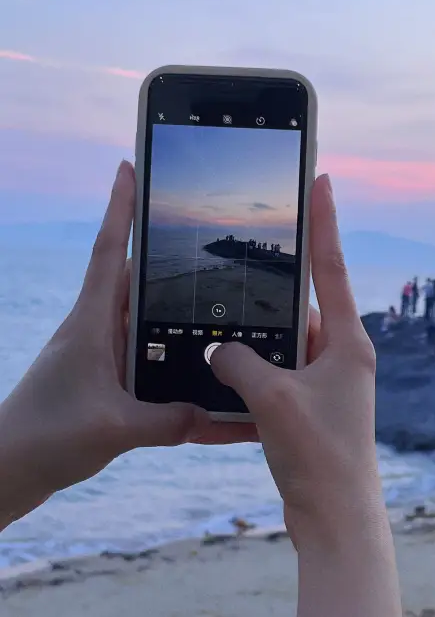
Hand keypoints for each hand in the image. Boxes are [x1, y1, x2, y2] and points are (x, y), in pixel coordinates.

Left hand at [0, 161, 254, 526]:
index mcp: (91, 322)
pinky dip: (163, 349)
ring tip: (209, 296)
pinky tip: (190, 364)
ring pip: (139, 315)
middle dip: (160, 252)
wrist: (6, 471)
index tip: (128, 167)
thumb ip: (168, 420)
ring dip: (166, 304)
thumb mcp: (116, 430)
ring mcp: (96, 353)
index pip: (107, 250)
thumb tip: (211, 412)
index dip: (119, 207)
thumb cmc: (46, 438)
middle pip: (131, 277)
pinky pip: (139, 353)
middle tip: (200, 234)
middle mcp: (94, 329)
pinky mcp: (100, 379)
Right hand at [211, 174, 380, 545]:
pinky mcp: (312, 403)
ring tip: (229, 305)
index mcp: (348, 342)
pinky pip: (280, 368)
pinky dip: (257, 362)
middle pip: (306, 300)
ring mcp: (328, 380)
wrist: (336, 519)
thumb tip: (216, 348)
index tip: (321, 180)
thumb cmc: (319, 456)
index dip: (325, 220)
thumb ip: (238, 364)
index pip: (331, 267)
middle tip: (253, 241)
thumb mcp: (272, 400)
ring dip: (262, 329)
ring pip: (289, 337)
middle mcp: (343, 354)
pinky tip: (228, 361)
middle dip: (279, 278)